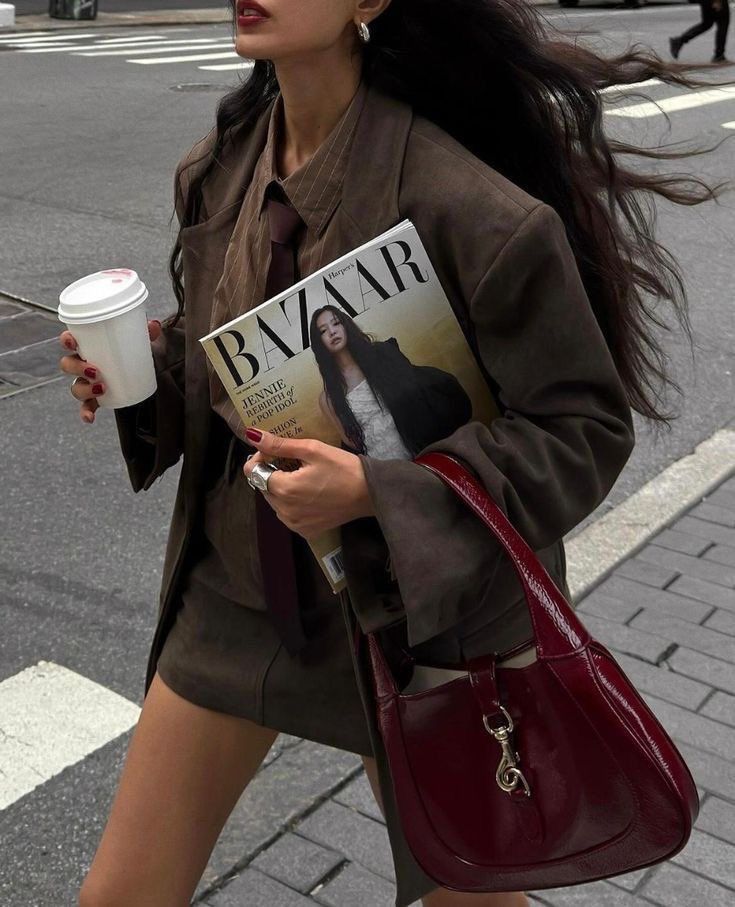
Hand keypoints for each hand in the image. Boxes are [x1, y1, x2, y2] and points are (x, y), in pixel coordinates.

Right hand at [59, 320, 161, 423]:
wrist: (146, 372)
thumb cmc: (135, 351)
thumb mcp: (143, 340)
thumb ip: (148, 332)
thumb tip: (153, 326)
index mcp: (89, 345)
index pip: (70, 340)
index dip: (66, 340)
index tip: (72, 341)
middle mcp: (83, 363)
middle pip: (68, 364)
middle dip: (76, 367)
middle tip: (95, 371)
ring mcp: (88, 382)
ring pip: (75, 386)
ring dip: (84, 389)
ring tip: (101, 388)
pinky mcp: (96, 398)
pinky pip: (86, 406)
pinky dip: (85, 412)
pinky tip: (89, 418)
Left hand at [242, 428, 374, 536]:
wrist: (369, 494)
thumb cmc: (343, 468)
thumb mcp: (312, 450)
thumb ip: (280, 444)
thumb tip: (252, 435)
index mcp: (284, 489)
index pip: (252, 471)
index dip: (260, 457)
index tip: (277, 450)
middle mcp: (284, 511)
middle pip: (262, 486)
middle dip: (271, 472)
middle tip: (294, 462)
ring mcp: (294, 523)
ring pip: (274, 501)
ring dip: (281, 488)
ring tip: (303, 477)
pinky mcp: (305, 531)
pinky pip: (287, 514)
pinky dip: (292, 503)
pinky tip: (309, 494)